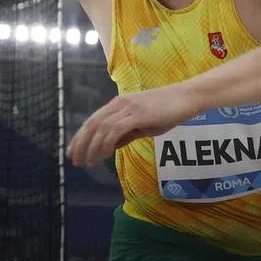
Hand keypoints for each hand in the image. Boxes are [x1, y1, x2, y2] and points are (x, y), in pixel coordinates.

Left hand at [66, 86, 199, 168]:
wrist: (187, 97)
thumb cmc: (169, 110)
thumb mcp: (144, 125)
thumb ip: (127, 134)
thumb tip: (111, 146)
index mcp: (118, 104)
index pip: (93, 120)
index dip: (80, 136)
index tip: (73, 151)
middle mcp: (119, 103)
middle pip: (92, 124)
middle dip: (80, 143)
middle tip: (75, 161)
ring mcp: (128, 107)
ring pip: (101, 128)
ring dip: (91, 147)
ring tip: (88, 163)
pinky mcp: (137, 113)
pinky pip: (115, 130)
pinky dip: (106, 143)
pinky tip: (103, 155)